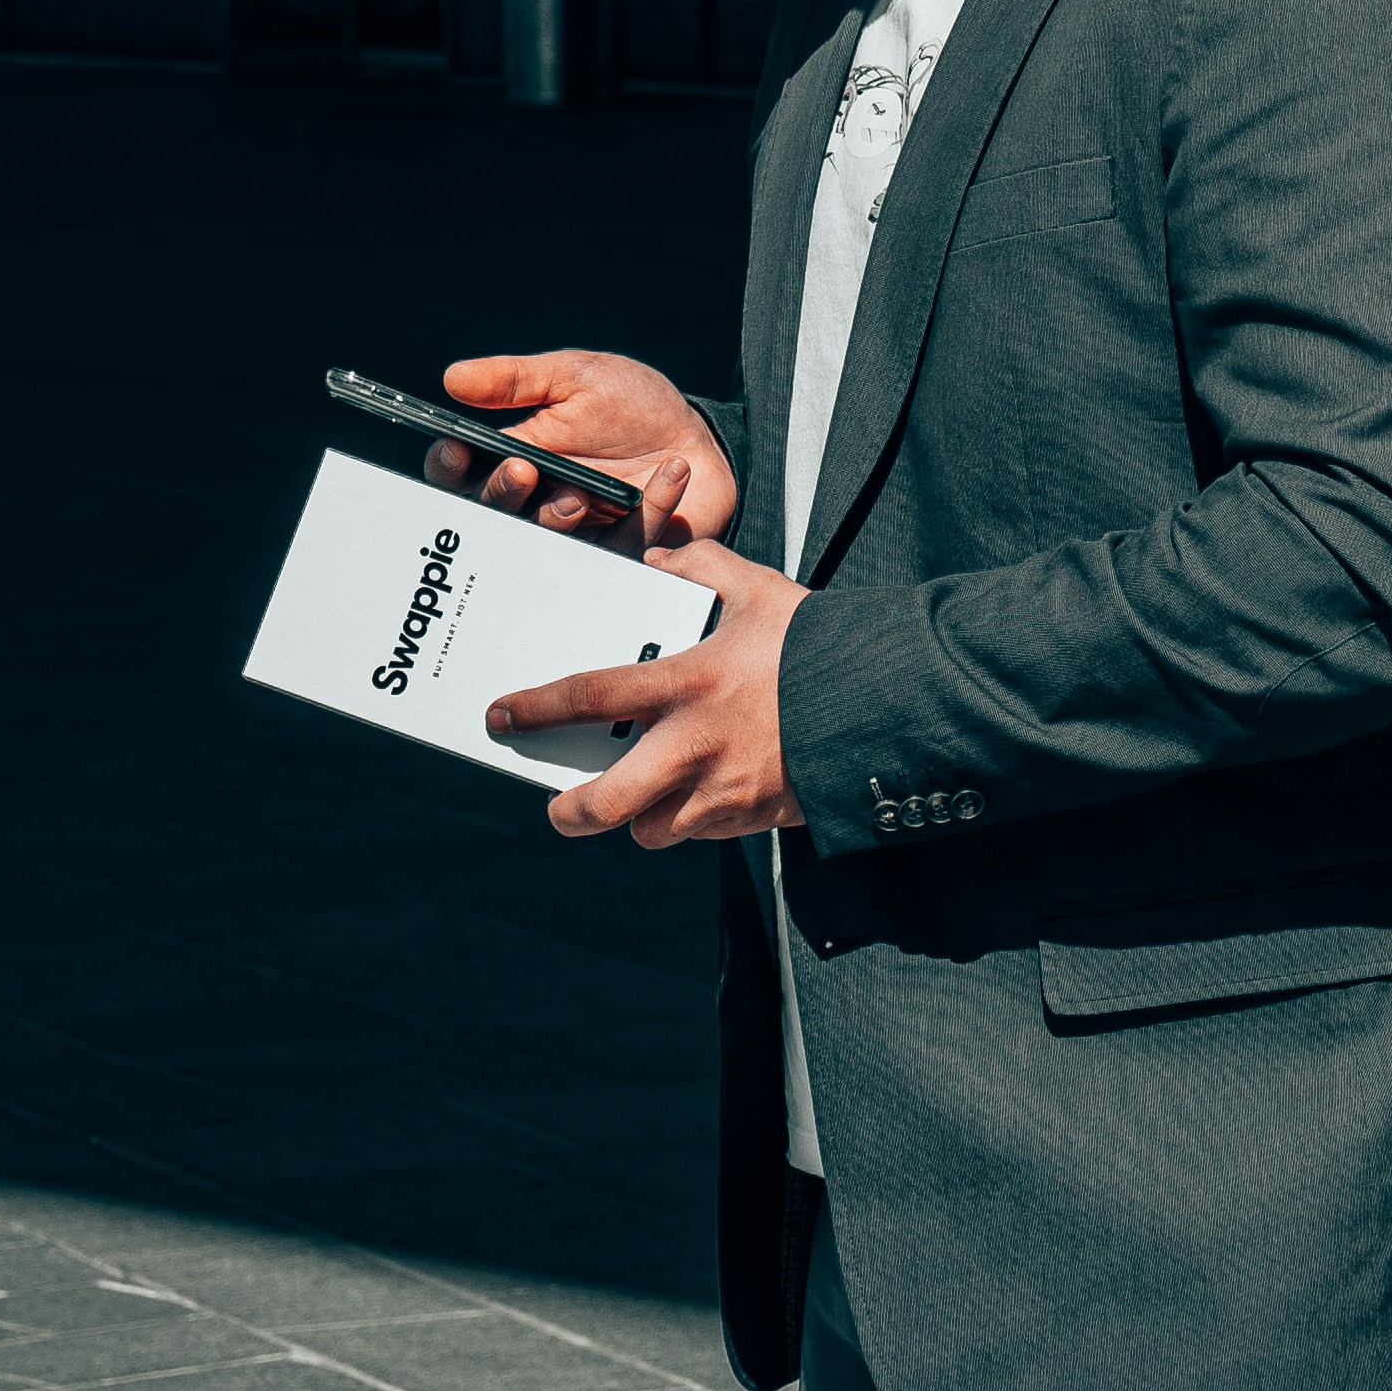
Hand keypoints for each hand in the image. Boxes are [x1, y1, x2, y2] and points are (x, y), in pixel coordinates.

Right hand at [429, 348, 736, 548]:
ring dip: (555, 518)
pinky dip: (653, 510)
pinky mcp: (626, 553)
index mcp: (513, 458)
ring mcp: (579, 534)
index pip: (460, 473)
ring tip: (578, 492)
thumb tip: (452, 379)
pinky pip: (628, 547)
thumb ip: (517, 381)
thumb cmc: (628, 404)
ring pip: (546, 544)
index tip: (454, 449)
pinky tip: (673, 471)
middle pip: (494, 516)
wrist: (697, 434)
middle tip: (521, 471)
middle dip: (501, 496)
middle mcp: (536, 502)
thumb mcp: (575, 377)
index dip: (449, 467)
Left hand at [485, 541, 806, 846]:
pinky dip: (696, 819)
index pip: (590, 696)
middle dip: (571, 812)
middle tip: (559, 807)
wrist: (891, 702)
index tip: (501, 715)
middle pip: (607, 804)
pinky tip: (705, 793)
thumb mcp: (760, 590)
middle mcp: (696, 745)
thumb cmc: (822, 644)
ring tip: (645, 797)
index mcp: (688, 683)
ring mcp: (726, 791)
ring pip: (653, 831)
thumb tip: (661, 557)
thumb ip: (702, 568)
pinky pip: (705, 833)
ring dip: (642, 819)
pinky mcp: (756, 817)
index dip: (537, 709)